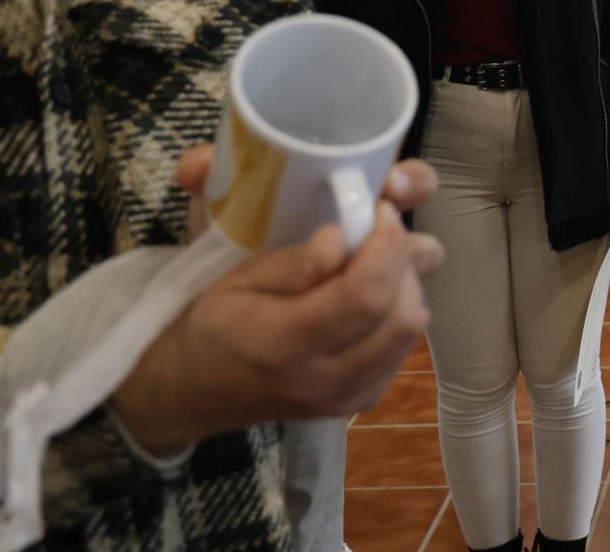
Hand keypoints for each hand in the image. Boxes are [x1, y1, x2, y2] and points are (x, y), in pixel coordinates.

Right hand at [112, 152, 445, 454]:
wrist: (196, 389)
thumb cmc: (213, 324)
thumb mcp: (235, 281)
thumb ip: (292, 264)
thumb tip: (340, 239)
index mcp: (284, 346)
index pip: (366, 295)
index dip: (387, 244)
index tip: (380, 209)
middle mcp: (326, 380)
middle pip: (405, 313)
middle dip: (401, 260)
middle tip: (375, 233)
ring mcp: (349, 397)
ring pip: (413, 328)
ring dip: (404, 284)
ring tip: (371, 263)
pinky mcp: (363, 399)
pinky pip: (404, 346)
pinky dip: (397, 310)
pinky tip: (368, 296)